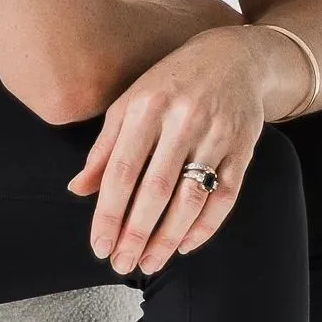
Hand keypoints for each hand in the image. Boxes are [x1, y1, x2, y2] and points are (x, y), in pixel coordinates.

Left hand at [67, 28, 271, 276]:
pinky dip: (206, 225)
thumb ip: (104, 148)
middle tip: (123, 264)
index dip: (109, 213)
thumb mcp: (130, 104)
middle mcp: (182, 120)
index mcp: (147, 107)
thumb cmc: (170, 84)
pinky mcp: (243, 147)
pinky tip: (185, 245)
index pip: (122, 170)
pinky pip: (226, 195)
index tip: (99, 246)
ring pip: (192, 197)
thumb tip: (78, 190)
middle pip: (156, 189)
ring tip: (150, 263)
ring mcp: (216, 134)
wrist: (234, 58)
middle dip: (137, 233)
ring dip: (169, 237)